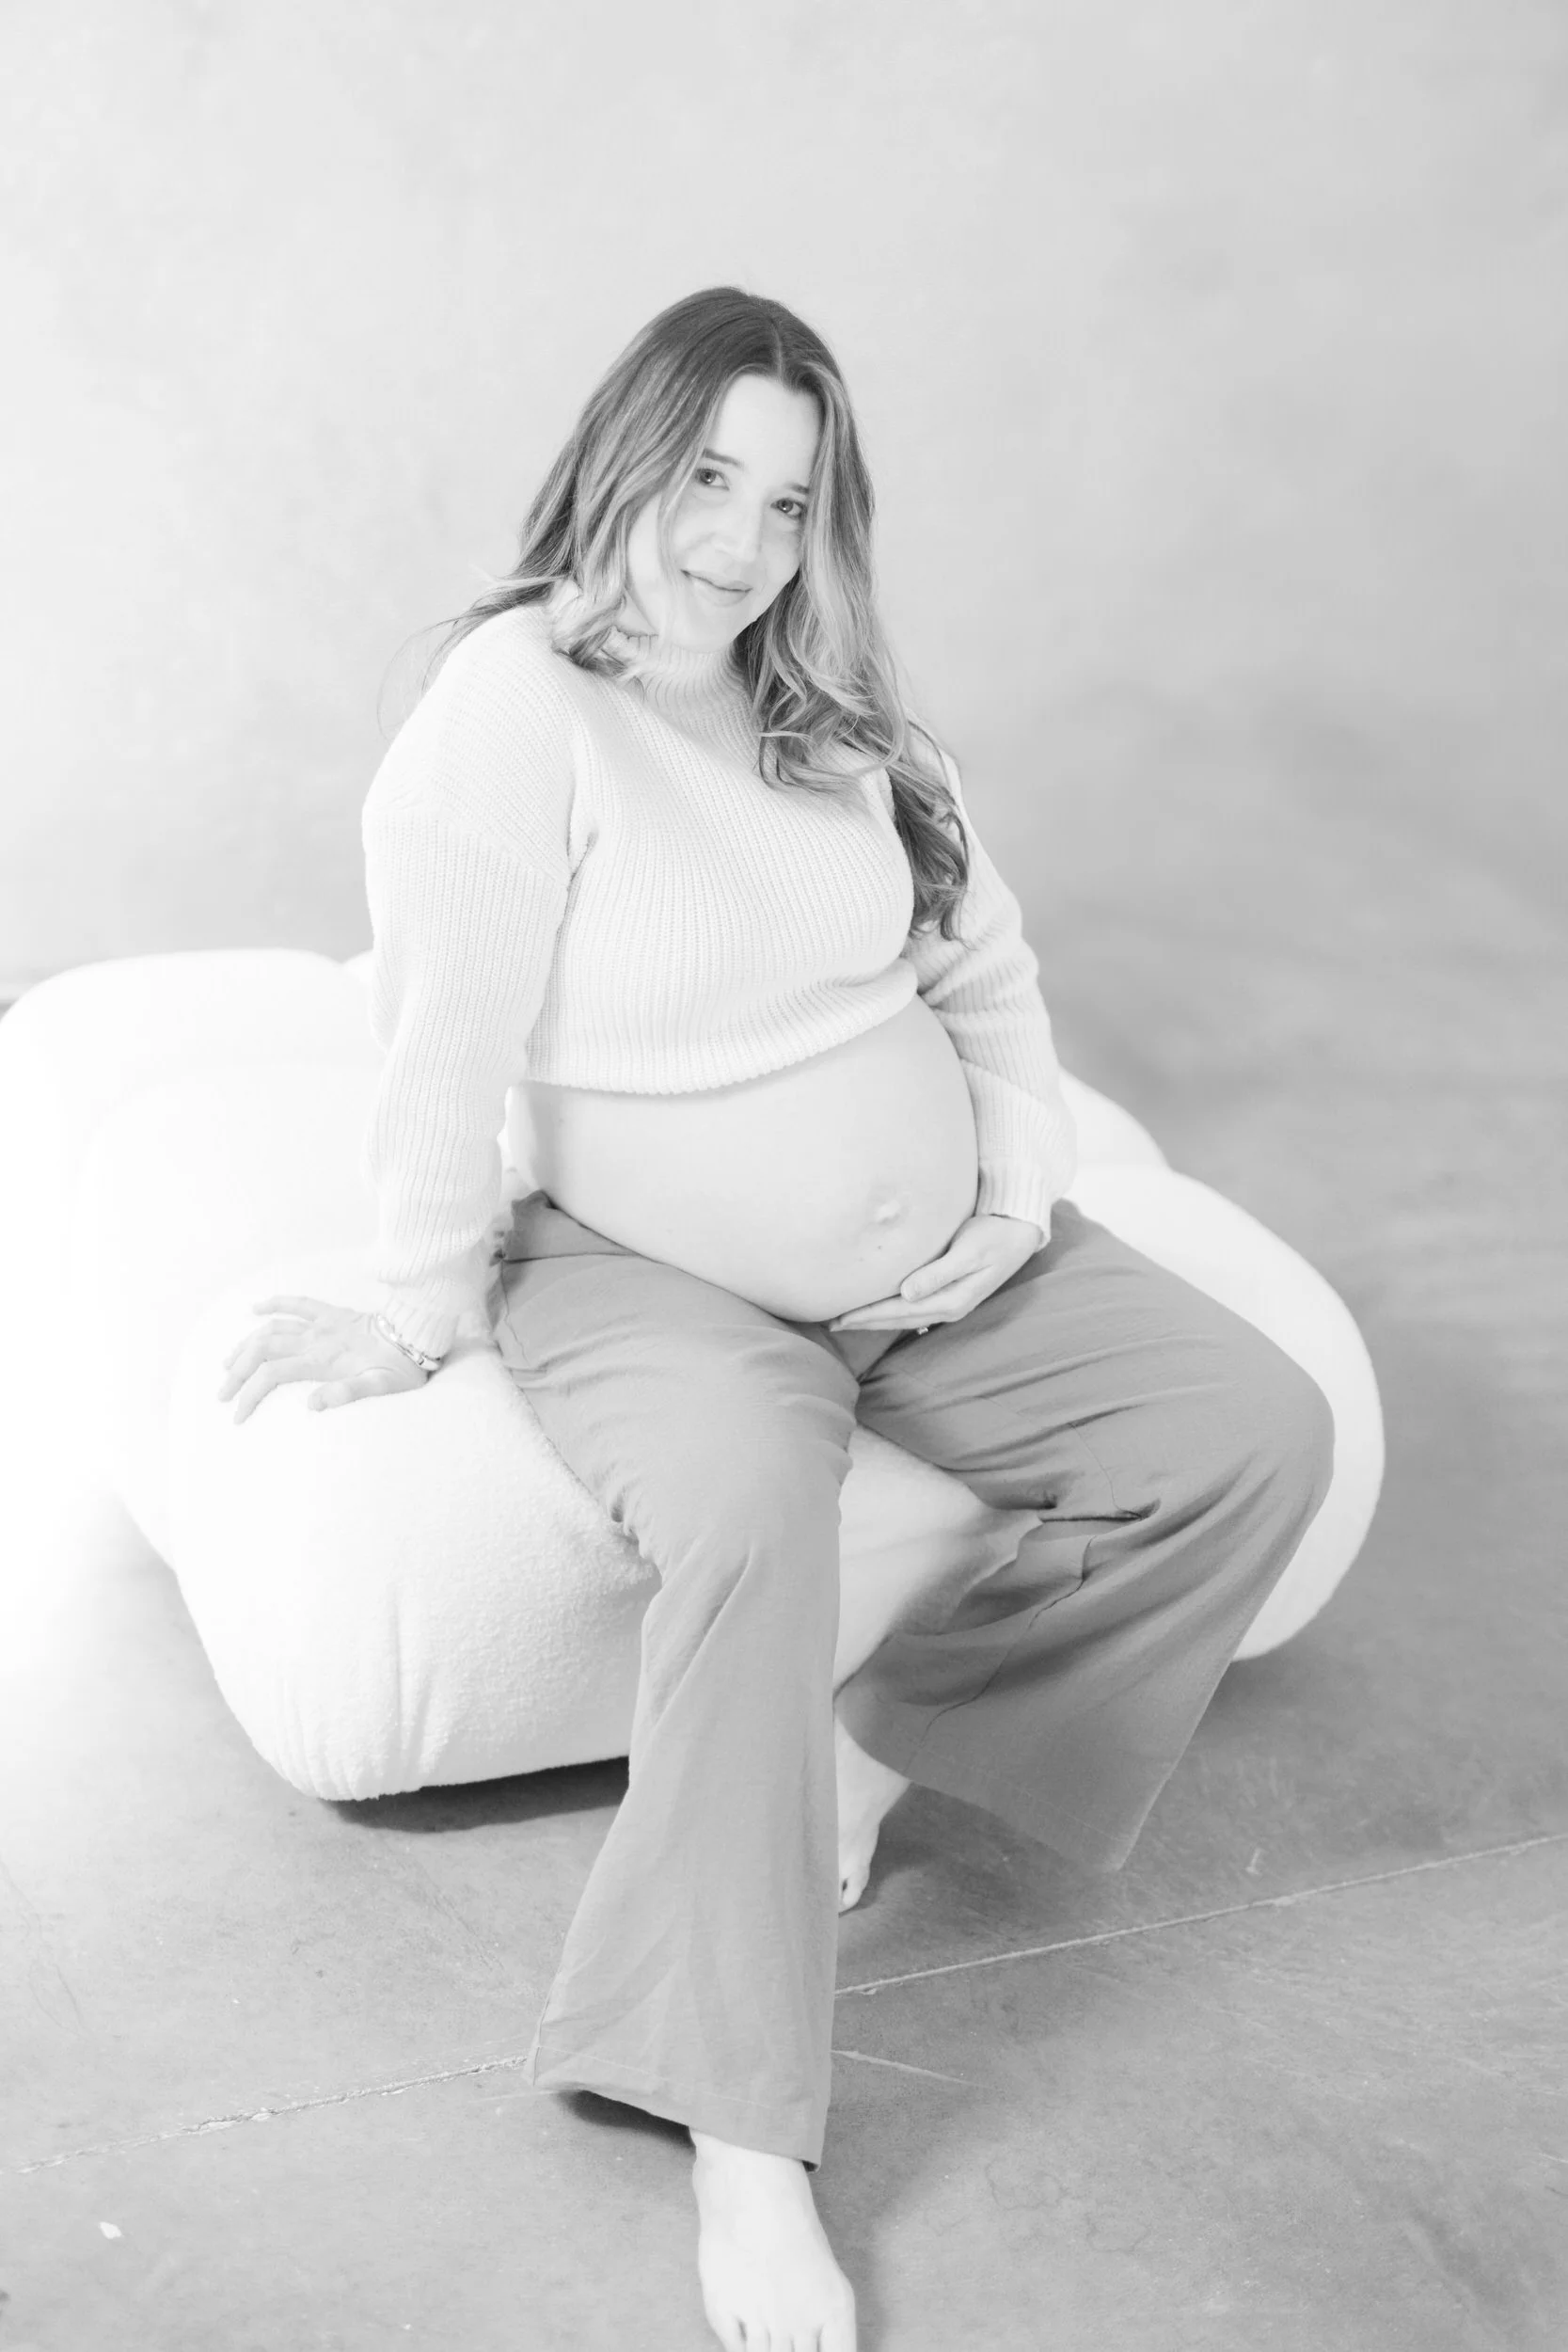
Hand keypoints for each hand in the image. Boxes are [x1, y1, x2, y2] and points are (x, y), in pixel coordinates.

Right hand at [215, 1295, 430, 1425]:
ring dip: (245, 1345)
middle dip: (236, 1372)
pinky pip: (297, 1302)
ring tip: (226, 1364)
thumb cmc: (401, 1367)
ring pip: (271, 1328)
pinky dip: (274, 1303)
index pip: (272, 1375)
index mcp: (323, 1360)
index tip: (238, 1416)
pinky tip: (255, 1309)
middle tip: (222, 1394)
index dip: (250, 1395)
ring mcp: (321, 1323)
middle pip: (262, 1350)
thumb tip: (312, 1405)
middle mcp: (316, 1339)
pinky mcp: (331, 1313)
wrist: (418, 1335)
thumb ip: (347, 1394)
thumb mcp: (380, 1387)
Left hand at [827, 1213, 1043, 1333]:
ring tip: (849, 1320)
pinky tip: (879, 1310)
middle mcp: (949, 1308)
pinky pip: (913, 1309)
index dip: (868, 1315)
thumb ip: (938, 1273)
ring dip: (876, 1319)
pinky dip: (892, 1311)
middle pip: (898, 1318)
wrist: (1020, 1232)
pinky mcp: (950, 1294)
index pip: (899, 1310)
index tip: (840, 1316)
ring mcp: (950, 1304)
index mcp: (951, 1300)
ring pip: (904, 1317)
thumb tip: (907, 1294)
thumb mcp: (969, 1251)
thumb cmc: (994, 1235)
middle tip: (831, 1322)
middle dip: (865, 1321)